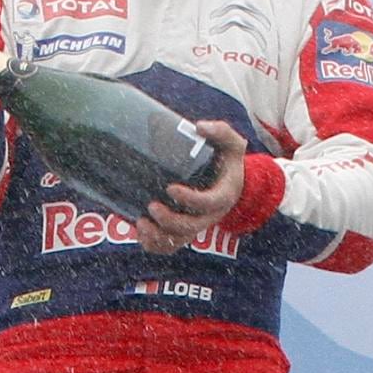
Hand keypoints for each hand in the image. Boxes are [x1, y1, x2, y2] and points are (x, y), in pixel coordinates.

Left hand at [141, 120, 250, 254]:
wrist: (230, 182)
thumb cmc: (227, 160)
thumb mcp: (232, 144)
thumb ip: (220, 131)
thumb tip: (199, 126)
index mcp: (222, 195)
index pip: (207, 203)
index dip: (189, 200)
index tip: (170, 188)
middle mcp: (210, 215)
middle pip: (190, 227)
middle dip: (169, 220)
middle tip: (151, 206)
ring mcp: (197, 225)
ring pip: (178, 241)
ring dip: (158, 237)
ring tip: (141, 223)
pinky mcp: (184, 230)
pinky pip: (170, 246)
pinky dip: (154, 244)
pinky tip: (141, 232)